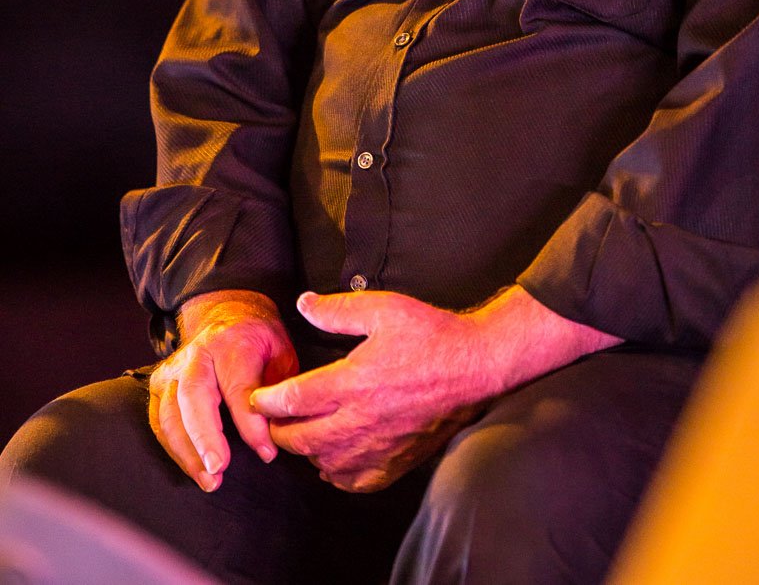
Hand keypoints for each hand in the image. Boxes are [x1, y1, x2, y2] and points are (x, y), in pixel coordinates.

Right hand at [148, 290, 297, 491]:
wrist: (227, 315)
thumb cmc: (258, 340)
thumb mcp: (281, 351)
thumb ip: (280, 386)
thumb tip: (279, 429)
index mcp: (232, 341)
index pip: (239, 386)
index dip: (251, 423)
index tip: (266, 451)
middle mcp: (197, 353)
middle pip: (194, 395)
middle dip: (205, 436)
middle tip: (219, 468)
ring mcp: (174, 368)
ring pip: (170, 412)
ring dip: (187, 451)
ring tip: (210, 480)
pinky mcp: (159, 383)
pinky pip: (159, 421)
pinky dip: (173, 448)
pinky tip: (192, 468)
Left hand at [251, 285, 618, 492]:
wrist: (475, 367)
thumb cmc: (431, 334)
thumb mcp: (383, 309)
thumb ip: (337, 310)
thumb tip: (303, 304)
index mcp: (352, 382)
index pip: (292, 400)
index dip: (267, 400)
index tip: (255, 396)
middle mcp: (360, 421)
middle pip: (299, 439)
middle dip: (277, 429)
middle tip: (272, 417)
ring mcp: (377, 447)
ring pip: (322, 464)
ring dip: (305, 451)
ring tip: (302, 433)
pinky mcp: (395, 463)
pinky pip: (352, 482)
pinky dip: (335, 474)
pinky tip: (334, 458)